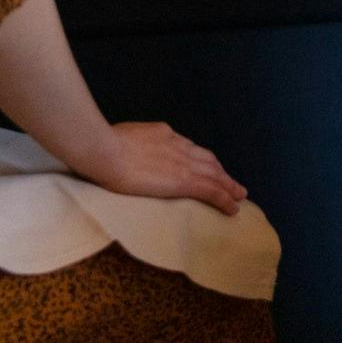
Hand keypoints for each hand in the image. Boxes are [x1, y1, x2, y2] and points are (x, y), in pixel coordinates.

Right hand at [71, 121, 248, 215]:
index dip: (199, 159)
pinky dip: (225, 199)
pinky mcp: (183, 180)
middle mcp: (178, 145)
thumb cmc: (102, 146)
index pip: (188, 148)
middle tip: (231, 182)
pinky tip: (234, 208)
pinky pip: (212, 191)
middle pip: (207, 160)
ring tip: (239, 195)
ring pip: (215, 175)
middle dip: (220, 171)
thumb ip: (130, 145)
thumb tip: (123, 152)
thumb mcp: (121, 138)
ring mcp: (183, 162)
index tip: (205, 167)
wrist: (105, 151)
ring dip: (229, 185)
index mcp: (162, 134)